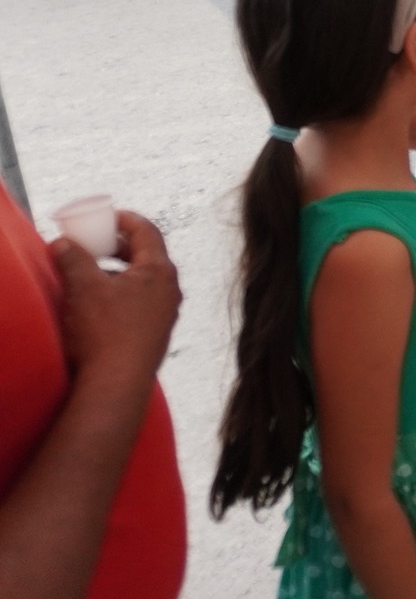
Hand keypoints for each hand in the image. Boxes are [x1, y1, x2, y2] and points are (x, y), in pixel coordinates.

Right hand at [49, 211, 180, 392]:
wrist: (117, 383)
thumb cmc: (104, 332)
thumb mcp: (83, 288)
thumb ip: (73, 259)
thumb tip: (62, 242)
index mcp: (160, 271)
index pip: (148, 231)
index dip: (126, 219)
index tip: (109, 216)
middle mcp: (171, 289)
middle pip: (148, 256)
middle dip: (120, 247)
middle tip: (98, 243)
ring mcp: (167, 313)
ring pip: (144, 281)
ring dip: (119, 272)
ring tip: (94, 274)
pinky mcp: (157, 333)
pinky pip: (142, 302)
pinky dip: (123, 294)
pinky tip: (102, 305)